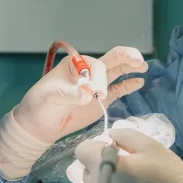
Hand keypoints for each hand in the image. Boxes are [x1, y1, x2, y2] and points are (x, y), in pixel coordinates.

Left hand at [14, 46, 147, 143]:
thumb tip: (88, 91)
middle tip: (137, 59)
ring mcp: (96, 85)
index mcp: (75, 64)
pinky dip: (128, 85)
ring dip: (130, 67)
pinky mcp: (101, 100)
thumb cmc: (40, 105)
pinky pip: (118, 90)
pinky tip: (139, 81)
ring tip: (143, 65)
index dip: (100, 79)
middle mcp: (88, 71)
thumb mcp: (51, 97)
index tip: (96, 94)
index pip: (95, 66)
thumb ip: (70, 93)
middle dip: (124, 57)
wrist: (39, 125)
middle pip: (110, 60)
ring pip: (117, 72)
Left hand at [75, 127, 182, 182]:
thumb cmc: (171, 177)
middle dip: (100, 167)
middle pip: (85, 172)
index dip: (97, 148)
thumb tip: (108, 137)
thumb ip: (124, 135)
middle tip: (125, 173)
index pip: (82, 150)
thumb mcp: (151, 146)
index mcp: (105, 168)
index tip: (115, 153)